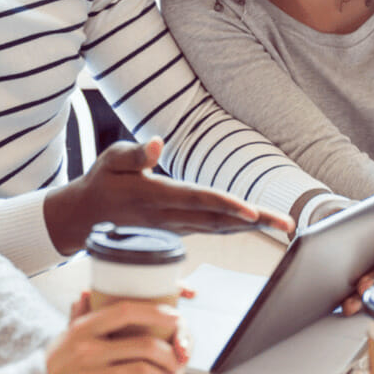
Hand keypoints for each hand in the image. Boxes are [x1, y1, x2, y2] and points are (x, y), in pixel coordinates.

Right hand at [44, 137, 294, 253]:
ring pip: (219, 228)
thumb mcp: (110, 159)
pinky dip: (236, 228)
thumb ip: (135, 153)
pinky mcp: (177, 231)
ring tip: (283, 225)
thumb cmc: (101, 181)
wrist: (85, 217)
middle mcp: (168, 217)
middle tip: (288, 223)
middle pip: (219, 220)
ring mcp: (174, 228)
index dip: (226, 204)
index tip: (252, 211)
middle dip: (255, 222)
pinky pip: (212, 230)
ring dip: (252, 227)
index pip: (197, 200)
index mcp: (154, 197)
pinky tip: (256, 225)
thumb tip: (158, 142)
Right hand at [47, 292, 188, 373]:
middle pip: (143, 345)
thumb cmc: (57, 363)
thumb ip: (79, 314)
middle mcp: (87, 350)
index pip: (125, 311)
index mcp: (83, 328)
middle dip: (169, 351)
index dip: (155, 311)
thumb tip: (89, 293)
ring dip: (164, 372)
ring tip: (172, 371)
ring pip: (143, 369)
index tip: (174, 316)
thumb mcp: (65, 335)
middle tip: (179, 355)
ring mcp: (92, 372)